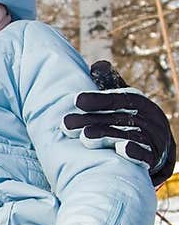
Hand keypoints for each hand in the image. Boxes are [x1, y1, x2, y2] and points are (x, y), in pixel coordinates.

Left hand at [62, 60, 175, 185]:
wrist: (158, 149)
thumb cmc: (133, 121)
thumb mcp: (124, 101)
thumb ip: (110, 84)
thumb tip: (97, 65)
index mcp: (139, 103)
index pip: (118, 99)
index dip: (98, 99)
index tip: (76, 100)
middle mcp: (148, 119)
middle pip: (117, 118)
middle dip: (91, 121)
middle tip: (66, 123)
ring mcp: (152, 140)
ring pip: (128, 136)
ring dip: (106, 136)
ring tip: (85, 137)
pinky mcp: (154, 159)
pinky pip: (147, 155)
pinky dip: (135, 153)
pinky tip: (121, 151)